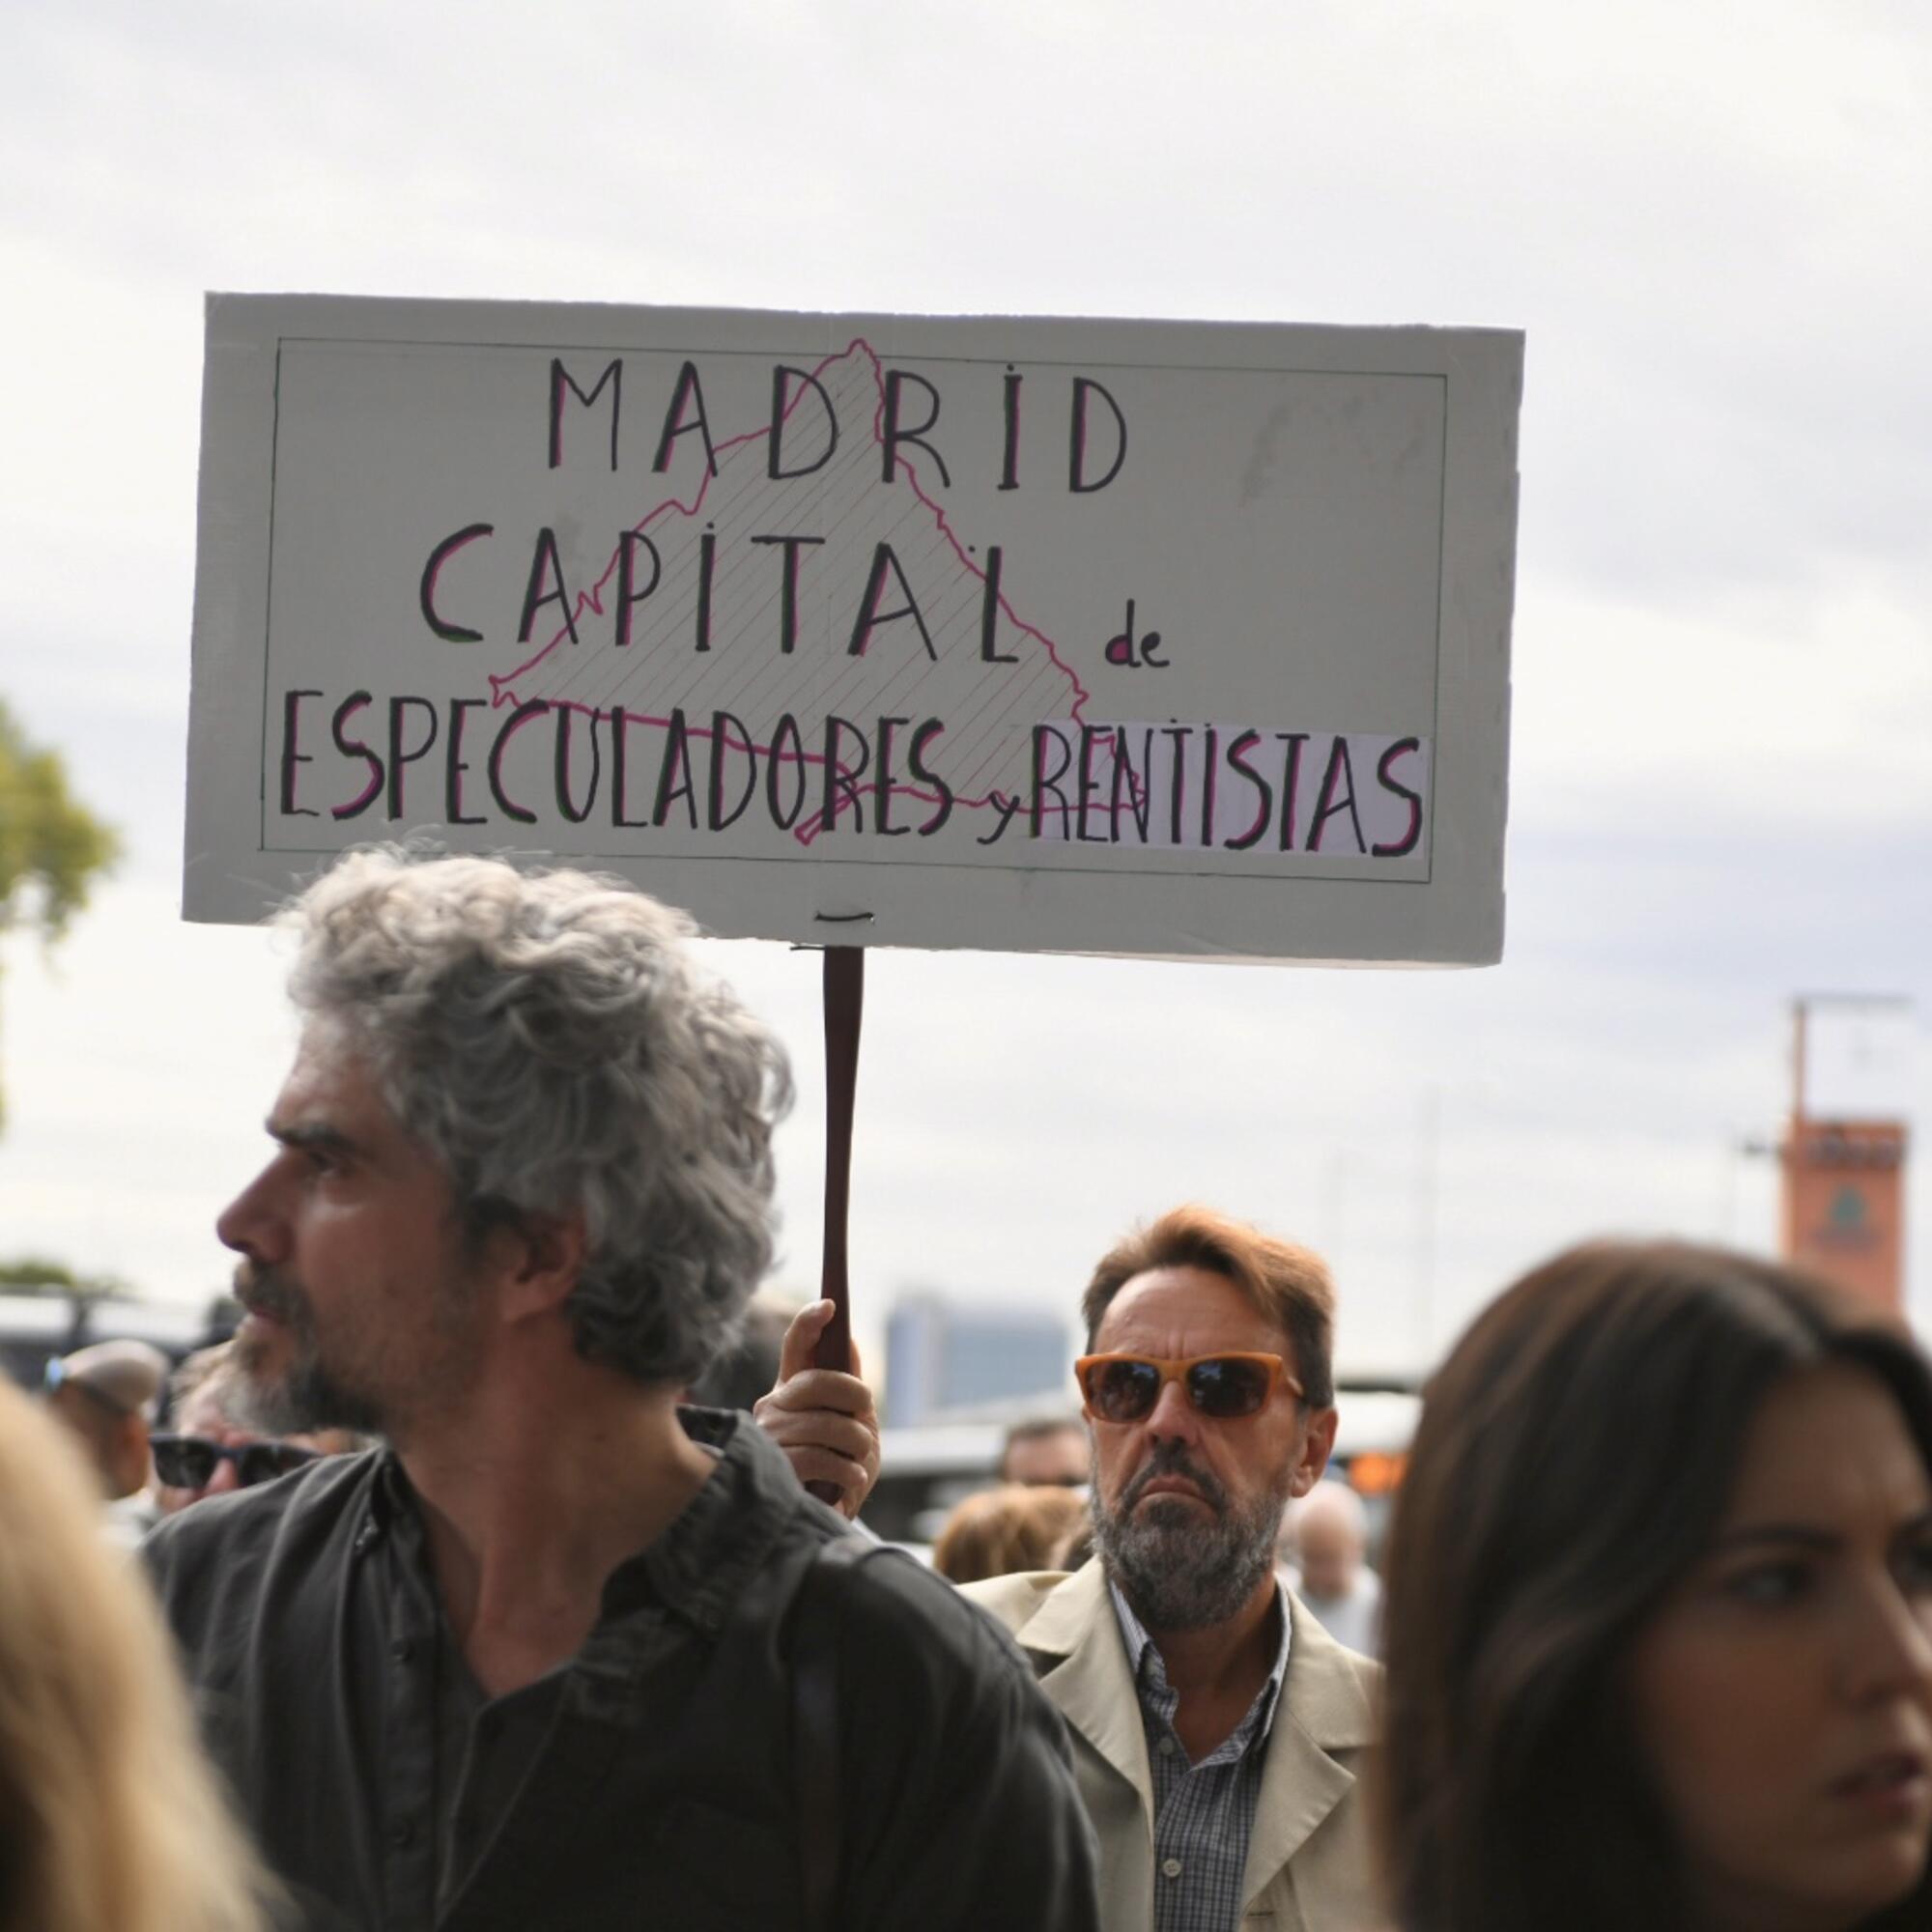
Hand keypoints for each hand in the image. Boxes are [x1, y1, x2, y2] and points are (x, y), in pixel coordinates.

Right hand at [752, 1300, 881, 1519]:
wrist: (826, 1522)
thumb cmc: (839, 1471)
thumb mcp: (853, 1425)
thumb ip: (847, 1387)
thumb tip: (848, 1341)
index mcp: (792, 1390)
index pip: (796, 1346)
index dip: (811, 1323)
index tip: (830, 1306)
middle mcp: (773, 1407)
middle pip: (818, 1381)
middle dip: (854, 1396)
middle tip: (864, 1416)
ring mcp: (769, 1437)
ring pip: (826, 1422)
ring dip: (856, 1443)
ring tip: (857, 1460)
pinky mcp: (773, 1468)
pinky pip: (820, 1456)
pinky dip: (847, 1469)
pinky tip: (849, 1480)